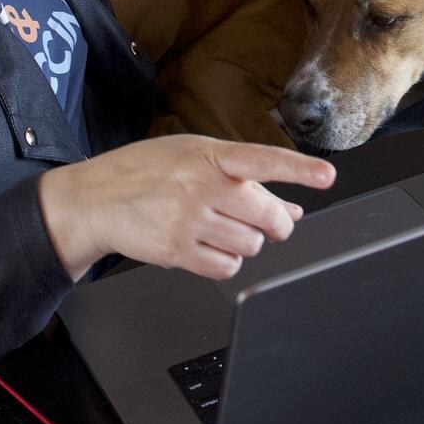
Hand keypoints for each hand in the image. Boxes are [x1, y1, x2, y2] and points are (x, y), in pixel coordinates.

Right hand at [35, 135, 332, 280]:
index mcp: (210, 155)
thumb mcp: (193, 157)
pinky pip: (227, 268)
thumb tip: (291, 204)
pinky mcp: (178, 250)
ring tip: (221, 229)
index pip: (263, 161)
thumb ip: (242, 177)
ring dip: (246, 242)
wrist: (96, 199)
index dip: (299, 169)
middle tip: (269, 222)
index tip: (327, 177)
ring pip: (251, 245)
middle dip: (276, 224)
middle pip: (268, 216)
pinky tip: (209, 247)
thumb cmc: (146, 172)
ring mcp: (191, 220)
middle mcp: (203, 186)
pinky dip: (227, 262)